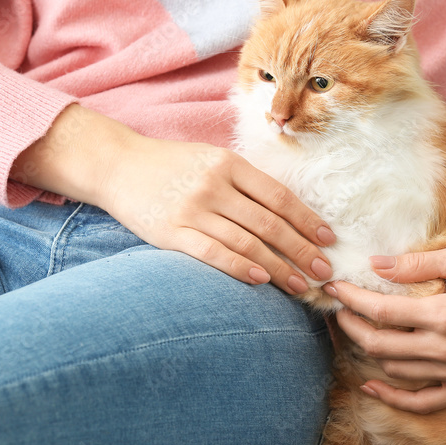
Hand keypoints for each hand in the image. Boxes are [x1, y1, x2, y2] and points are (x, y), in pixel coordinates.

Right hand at [12, 104, 333, 292]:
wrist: (118, 165)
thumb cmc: (171, 165)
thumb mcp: (210, 159)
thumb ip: (244, 181)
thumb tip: (286, 212)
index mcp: (229, 163)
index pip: (278, 196)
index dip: (306, 219)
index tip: (327, 239)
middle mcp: (214, 185)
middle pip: (268, 222)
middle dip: (300, 249)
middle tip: (323, 270)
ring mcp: (192, 209)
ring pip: (246, 242)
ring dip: (278, 266)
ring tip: (300, 284)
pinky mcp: (172, 232)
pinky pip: (213, 253)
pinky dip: (240, 268)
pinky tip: (261, 281)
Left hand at [324, 245, 445, 412]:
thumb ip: (416, 263)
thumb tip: (375, 264)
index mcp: (445, 314)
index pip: (380, 311)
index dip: (351, 300)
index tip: (333, 288)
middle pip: (379, 344)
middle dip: (350, 325)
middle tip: (338, 309)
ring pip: (395, 370)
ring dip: (368, 352)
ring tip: (355, 330)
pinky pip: (423, 402)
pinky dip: (393, 397)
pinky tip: (371, 384)